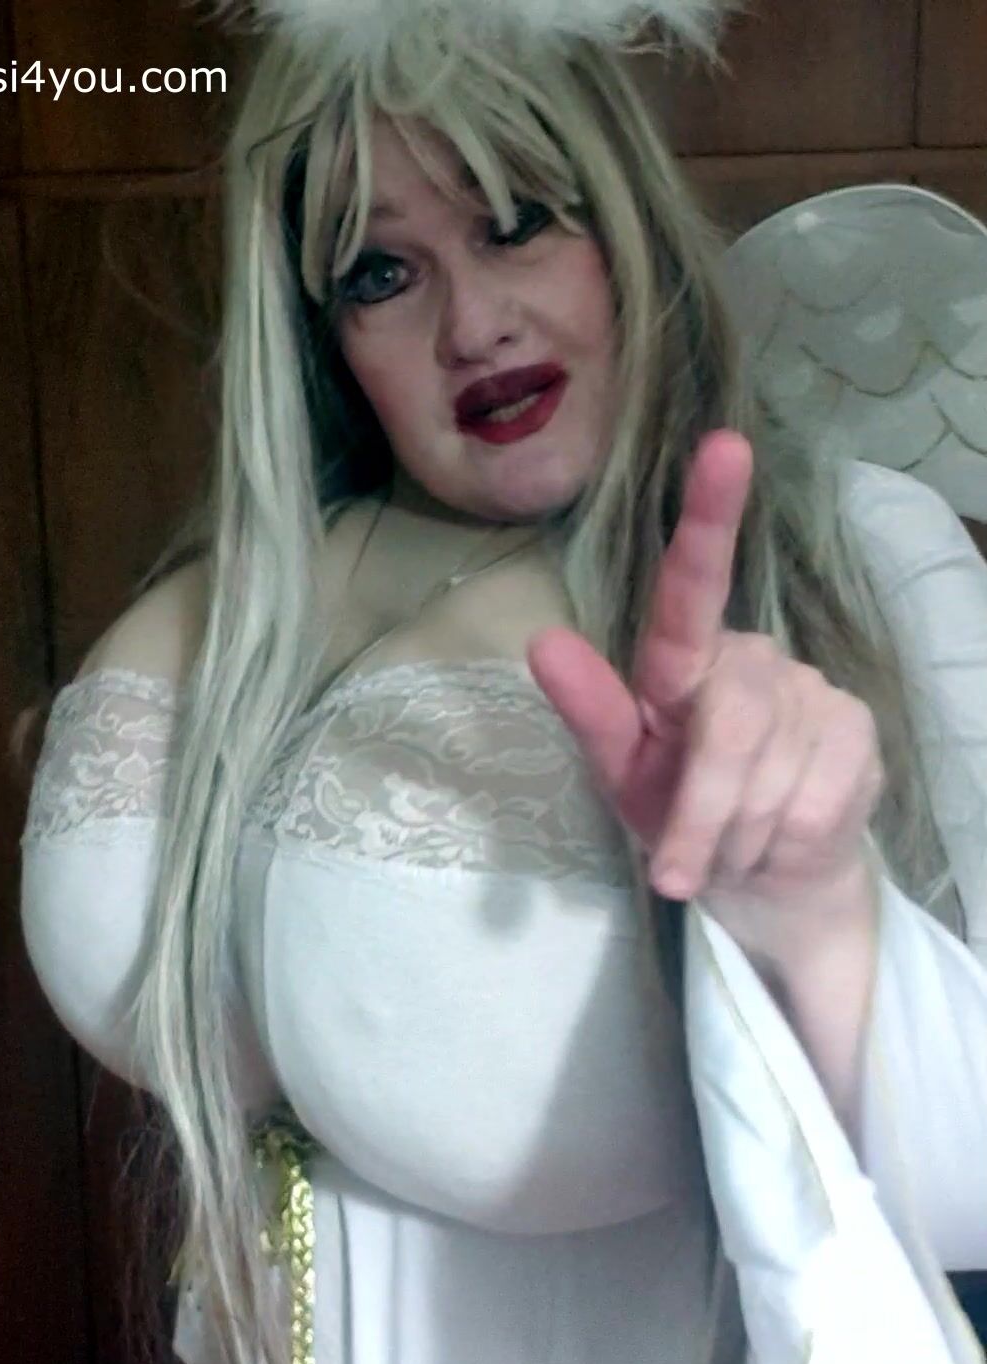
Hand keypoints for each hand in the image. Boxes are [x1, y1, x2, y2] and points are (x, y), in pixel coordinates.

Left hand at [525, 430, 883, 909]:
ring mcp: (813, 693)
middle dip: (702, 814)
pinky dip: (779, 845)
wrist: (761, 881)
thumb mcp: (622, 774)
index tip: (725, 447)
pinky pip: (813, 801)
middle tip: (676, 875)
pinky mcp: (857, 735)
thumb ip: (590, 713)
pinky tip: (774, 844)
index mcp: (684, 661)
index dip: (709, 518)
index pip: (692, 587)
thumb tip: (542, 642)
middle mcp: (752, 660)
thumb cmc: (677, 815)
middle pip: (733, 727)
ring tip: (728, 853)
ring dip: (736, 839)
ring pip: (771, 777)